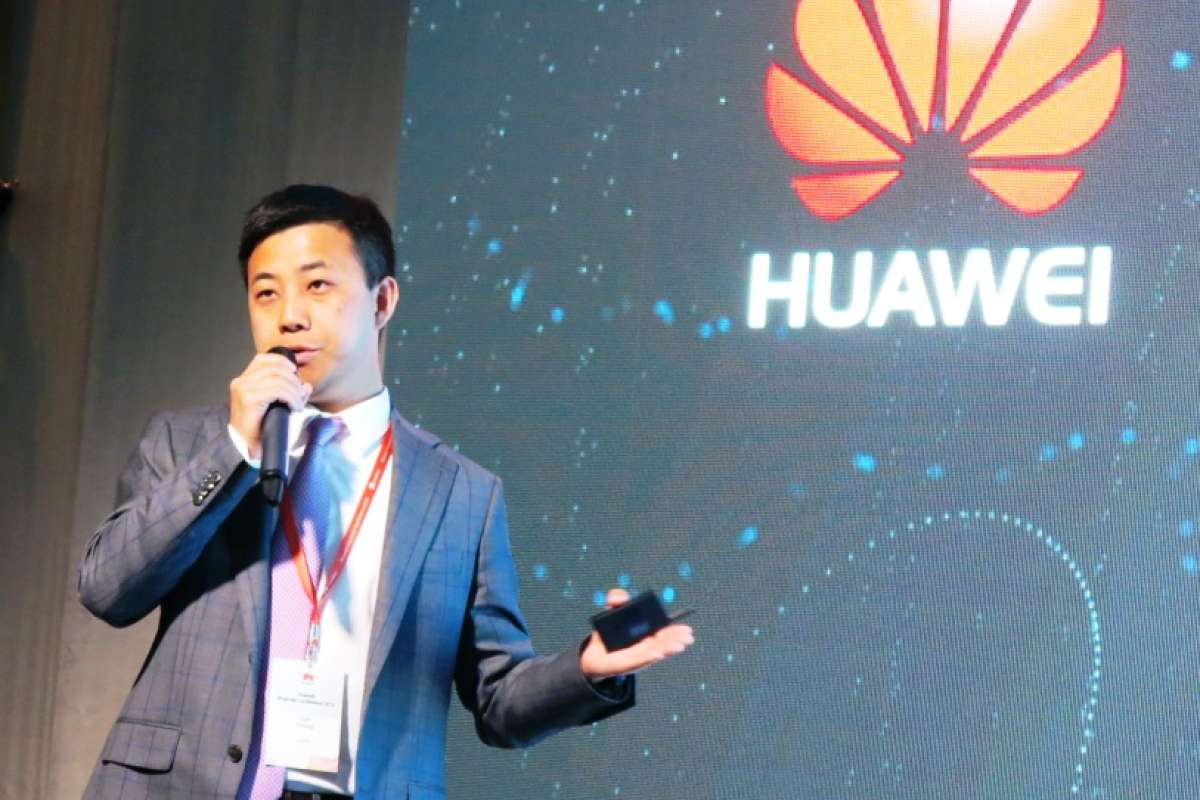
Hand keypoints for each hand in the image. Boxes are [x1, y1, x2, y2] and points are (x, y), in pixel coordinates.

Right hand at [228, 352, 310, 458]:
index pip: (265, 359)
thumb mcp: (279, 408)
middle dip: (294, 380)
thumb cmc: (263, 430)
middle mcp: (241, 382)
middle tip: (299, 396)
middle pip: (275, 367)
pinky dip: (291, 397)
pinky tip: (294, 407)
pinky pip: (277, 390)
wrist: (251, 450)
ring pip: (279, 378)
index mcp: (244, 380)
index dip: (284, 363)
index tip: (295, 376)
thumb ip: (293, 394)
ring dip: (294, 391)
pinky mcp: (248, 399)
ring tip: (297, 404)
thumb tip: (307, 385)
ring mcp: (243, 389)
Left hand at [579, 588, 694, 679]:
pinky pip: (639, 660)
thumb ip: (616, 598)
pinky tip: (658, 653)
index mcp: (647, 635)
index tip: (687, 629)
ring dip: (668, 650)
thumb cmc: (607, 633)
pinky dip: (649, 657)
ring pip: (655, 652)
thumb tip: (621, 597)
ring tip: (680, 646)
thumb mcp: (611, 611)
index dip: (676, 631)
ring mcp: (638, 657)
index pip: (665, 633)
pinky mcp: (626, 665)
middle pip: (664, 643)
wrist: (592, 654)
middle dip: (676, 640)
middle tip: (688, 637)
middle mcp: (646, 647)